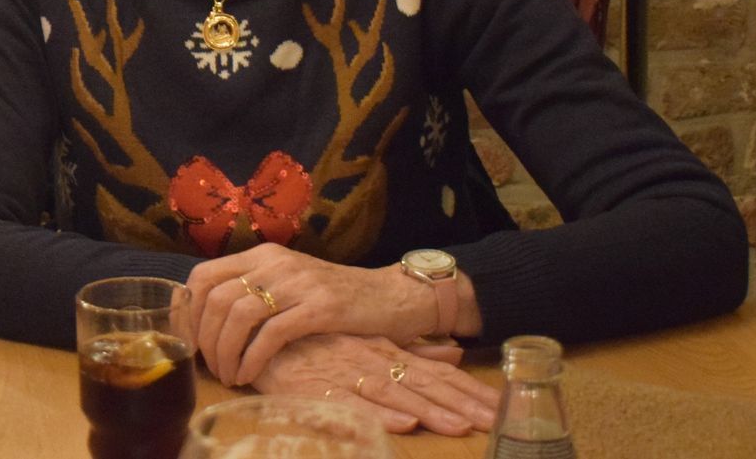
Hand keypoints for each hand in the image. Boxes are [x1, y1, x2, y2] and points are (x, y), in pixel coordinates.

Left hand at [187, 244, 432, 384]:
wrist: (392, 297)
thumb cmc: (336, 298)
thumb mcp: (289, 283)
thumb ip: (255, 291)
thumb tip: (209, 320)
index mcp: (262, 255)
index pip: (204, 275)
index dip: (190, 311)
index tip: (191, 341)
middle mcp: (276, 263)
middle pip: (216, 297)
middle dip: (205, 338)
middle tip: (210, 367)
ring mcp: (298, 283)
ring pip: (239, 315)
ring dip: (226, 352)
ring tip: (228, 376)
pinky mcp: (320, 308)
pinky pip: (272, 334)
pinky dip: (253, 358)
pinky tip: (249, 375)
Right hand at [249, 332, 498, 436]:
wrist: (253, 328)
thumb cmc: (312, 342)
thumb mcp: (365, 342)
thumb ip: (409, 348)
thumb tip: (454, 351)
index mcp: (383, 350)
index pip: (435, 372)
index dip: (468, 391)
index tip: (502, 409)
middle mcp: (369, 359)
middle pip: (423, 384)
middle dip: (462, 404)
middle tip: (498, 423)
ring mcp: (342, 371)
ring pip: (393, 393)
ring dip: (428, 410)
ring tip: (460, 427)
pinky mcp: (313, 386)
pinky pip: (350, 402)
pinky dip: (377, 412)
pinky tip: (401, 423)